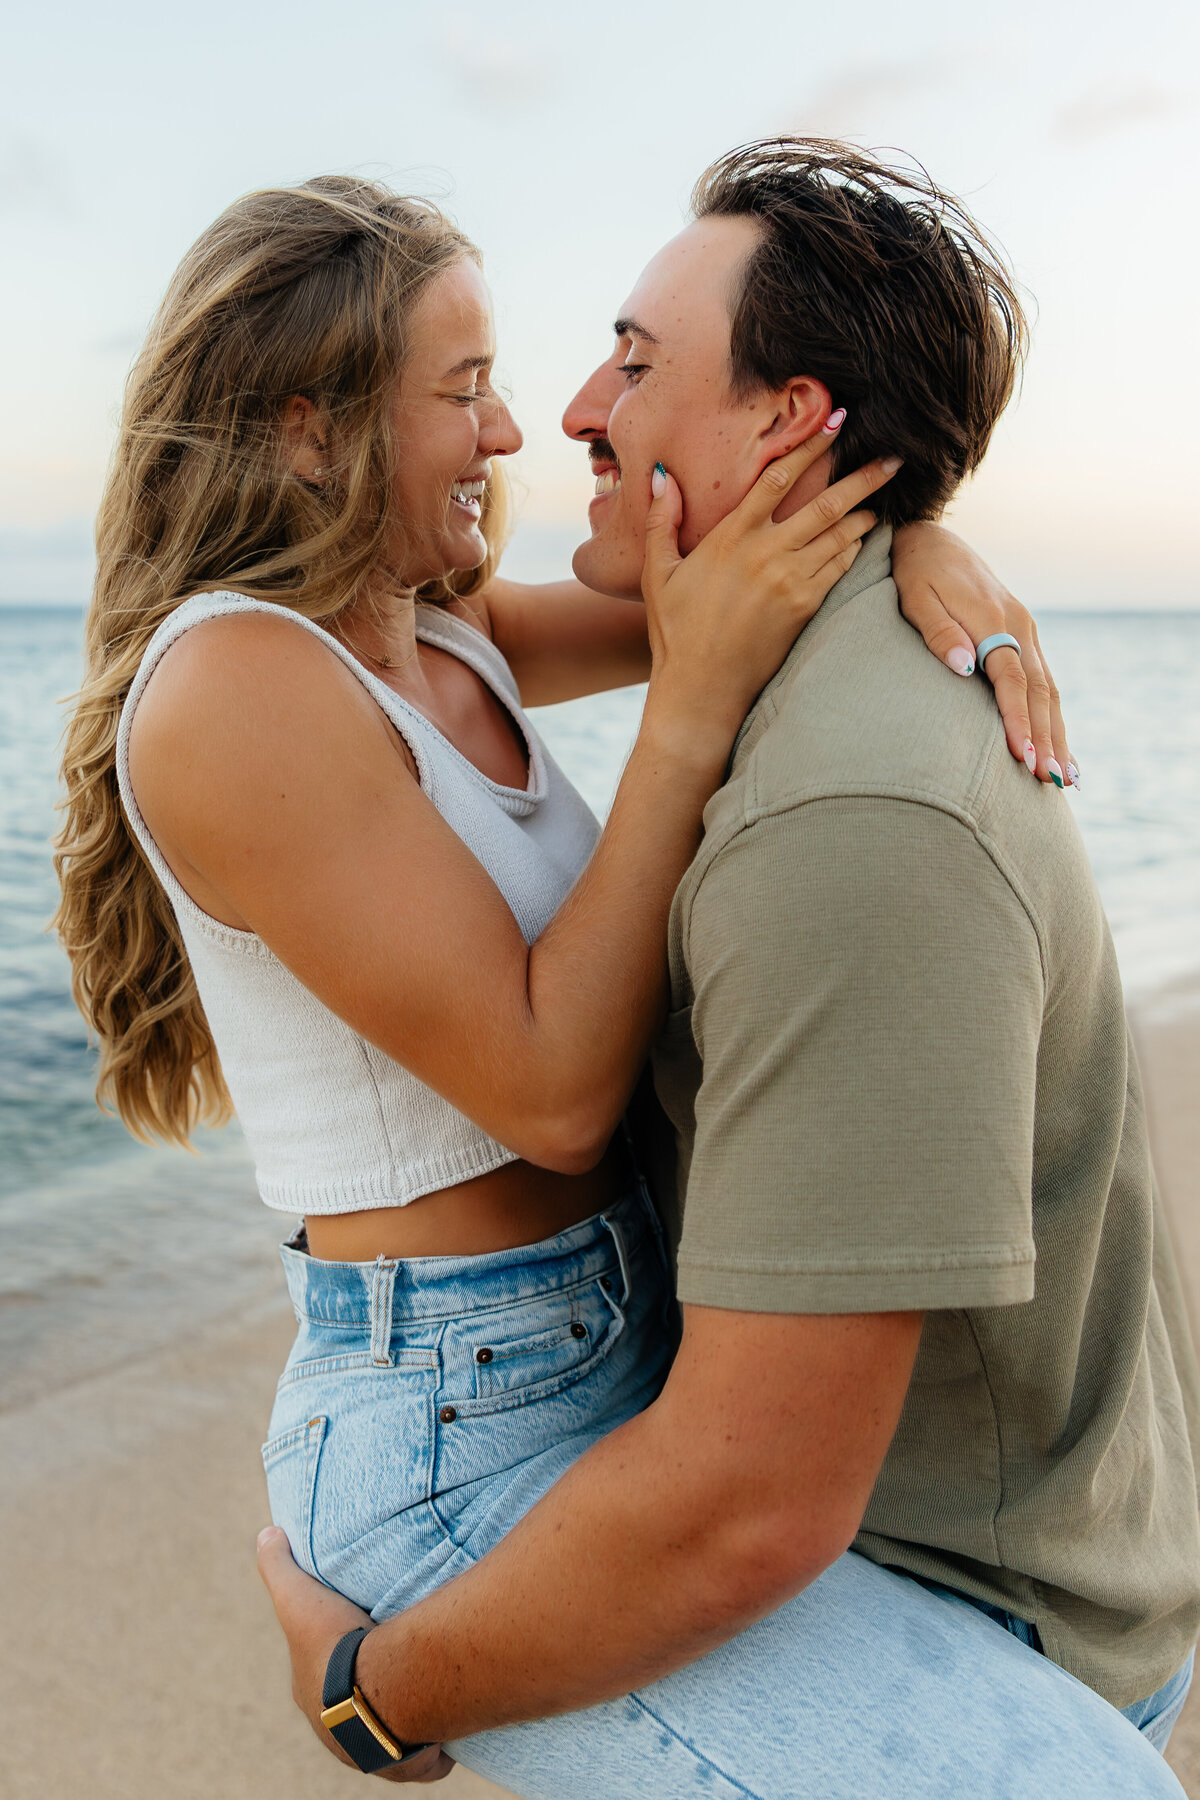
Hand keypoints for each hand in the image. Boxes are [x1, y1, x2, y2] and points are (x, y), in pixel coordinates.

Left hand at [257, 1526, 453, 1783]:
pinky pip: (430, 1761)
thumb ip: (277, 1563)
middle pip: (360, 1708)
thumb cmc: (334, 1645)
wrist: (374, 1692)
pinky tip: (448, 1727)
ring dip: (410, 1720)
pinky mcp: (411, 1764)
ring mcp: (375, 1754)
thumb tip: (267, 1533)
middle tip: (401, 1658)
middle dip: (376, 1689)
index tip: (359, 1636)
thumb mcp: (298, 1595)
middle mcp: (337, 1735)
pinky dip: (437, 1750)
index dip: (336, 1657)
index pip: (319, 1678)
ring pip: (395, 1736)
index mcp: (311, 1698)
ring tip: (431, 1687)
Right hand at [641, 428, 899, 744]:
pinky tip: (864, 540)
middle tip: (893, 458)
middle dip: (863, 478)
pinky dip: (855, 551)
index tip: (836, 422)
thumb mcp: (657, 573)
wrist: (701, 689)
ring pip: (840, 536)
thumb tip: (661, 474)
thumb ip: (660, 520)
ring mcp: (790, 582)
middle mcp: (766, 554)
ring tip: (883, 500)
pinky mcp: (805, 608)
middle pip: (827, 503)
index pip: (779, 477)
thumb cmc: (675, 631)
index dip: (811, 445)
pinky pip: (840, 569)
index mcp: (731, 537)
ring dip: (865, 515)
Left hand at [892, 521, 1076, 788]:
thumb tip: (963, 669)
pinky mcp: (1023, 635)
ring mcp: (1025, 629)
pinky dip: (1054, 717)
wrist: (932, 540)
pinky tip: (1060, 747)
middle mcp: (1018, 625)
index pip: (1011, 678)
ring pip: (1049, 689)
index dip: (1018, 719)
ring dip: (1057, 734)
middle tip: (1049, 781)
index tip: (1022, 756)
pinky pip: (1045, 681)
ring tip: (1063, 777)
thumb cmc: (915, 573)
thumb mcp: (916, 597)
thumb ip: (939, 633)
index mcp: (992, 618)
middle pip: (1039, 690)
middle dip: (1046, 738)